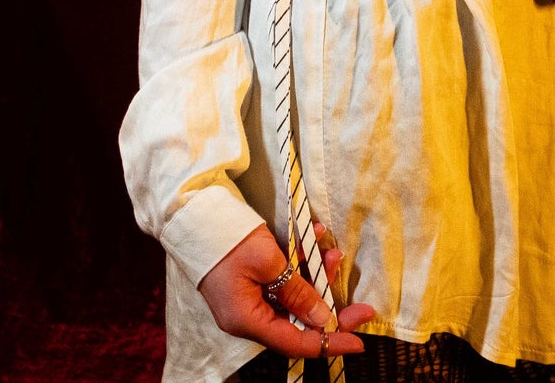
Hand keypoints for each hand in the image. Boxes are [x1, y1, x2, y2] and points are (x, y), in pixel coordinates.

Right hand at [196, 220, 376, 357]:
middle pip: (296, 323)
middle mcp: (246, 316)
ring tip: (333, 253)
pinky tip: (313, 241)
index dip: (328, 343)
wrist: (193, 212)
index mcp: (246, 320)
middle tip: (361, 306)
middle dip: (330, 309)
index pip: (294, 342)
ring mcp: (246, 299)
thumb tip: (321, 318)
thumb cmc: (229, 238)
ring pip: (292, 299)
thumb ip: (298, 292)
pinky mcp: (248, 281)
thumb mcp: (269, 262)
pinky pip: (281, 283)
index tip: (358, 341)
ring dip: (316, 278)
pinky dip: (299, 266)